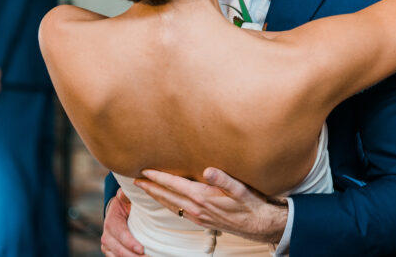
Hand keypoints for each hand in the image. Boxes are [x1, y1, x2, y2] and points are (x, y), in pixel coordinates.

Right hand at [101, 189, 144, 256]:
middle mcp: (107, 236)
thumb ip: (127, 193)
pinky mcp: (112, 253)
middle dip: (133, 256)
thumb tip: (131, 187)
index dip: (130, 243)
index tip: (141, 249)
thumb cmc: (126, 202)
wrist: (119, 210)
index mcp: (111, 221)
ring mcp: (108, 246)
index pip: (120, 234)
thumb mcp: (126, 195)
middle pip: (118, 250)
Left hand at [135, 167, 287, 244]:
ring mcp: (197, 215)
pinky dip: (167, 204)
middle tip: (136, 179)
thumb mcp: (240, 188)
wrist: (258, 224)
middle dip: (150, 187)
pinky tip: (165, 201)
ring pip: (171, 204)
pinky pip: (178, 211)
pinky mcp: (201, 219)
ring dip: (156, 196)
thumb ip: (223, 178)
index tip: (145, 170)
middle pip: (168, 196)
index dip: (159, 177)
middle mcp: (197, 207)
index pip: (175, 185)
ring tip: (145, 189)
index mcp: (203, 196)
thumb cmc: (250, 204)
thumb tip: (207, 170)